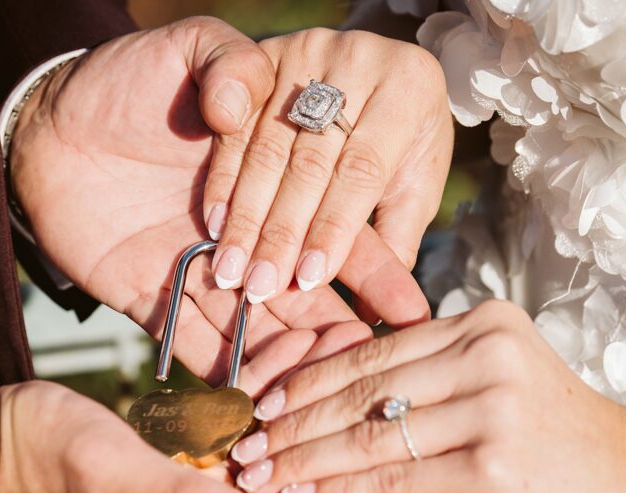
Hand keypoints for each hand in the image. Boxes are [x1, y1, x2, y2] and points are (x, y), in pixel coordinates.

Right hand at [0, 326, 361, 492]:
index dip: (339, 462)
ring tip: (314, 345)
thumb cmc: (45, 461)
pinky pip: (243, 449)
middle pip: (298, 486)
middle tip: (342, 356)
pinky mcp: (188, 483)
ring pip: (275, 461)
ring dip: (292, 409)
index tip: (358, 398)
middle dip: (319, 424)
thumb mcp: (113, 474)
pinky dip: (258, 409)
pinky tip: (271, 360)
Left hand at [10, 19, 429, 385]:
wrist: (43, 125)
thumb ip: (230, 64)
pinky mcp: (155, 301)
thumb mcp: (187, 51)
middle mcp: (244, 234)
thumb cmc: (118, 81)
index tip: (410, 305)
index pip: (334, 227)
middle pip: (304, 291)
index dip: (373, 265)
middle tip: (380, 371)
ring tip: (331, 396)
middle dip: (342, 329)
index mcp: (269, 181)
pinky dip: (228, 374)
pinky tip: (262, 405)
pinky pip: (196, 346)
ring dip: (294, 359)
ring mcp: (201, 274)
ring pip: (259, 327)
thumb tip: (238, 104)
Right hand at [205, 29, 453, 322]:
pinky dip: (223, 180)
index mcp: (409, 86)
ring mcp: (303, 51)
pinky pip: (233, 126)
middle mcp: (358, 59)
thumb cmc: (399, 136)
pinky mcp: (259, 52)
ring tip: (231, 270)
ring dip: (246, 215)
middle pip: (312, 160)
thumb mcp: (411, 179)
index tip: (310, 279)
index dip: (334, 226)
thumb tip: (388, 309)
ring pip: (268, 146)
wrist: (377, 67)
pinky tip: (215, 224)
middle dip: (282, 231)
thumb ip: (398, 234)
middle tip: (260, 289)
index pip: (364, 170)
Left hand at [228, 300, 625, 492]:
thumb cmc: (558, 439)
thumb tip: (336, 397)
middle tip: (245, 445)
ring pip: (370, 434)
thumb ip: (430, 376)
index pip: (372, 351)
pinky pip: (394, 479)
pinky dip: (340, 492)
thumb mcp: (497, 382)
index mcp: (481, 323)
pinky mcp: (494, 467)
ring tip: (260, 475)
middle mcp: (486, 354)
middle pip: (362, 390)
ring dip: (303, 460)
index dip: (307, 379)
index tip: (261, 403)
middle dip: (292, 422)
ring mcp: (492, 408)